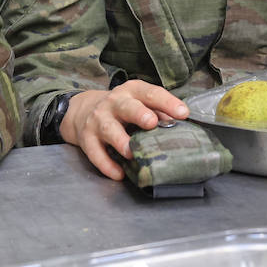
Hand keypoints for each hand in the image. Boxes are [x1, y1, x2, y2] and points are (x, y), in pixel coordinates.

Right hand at [62, 81, 189, 179]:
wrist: (84, 110)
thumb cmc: (122, 109)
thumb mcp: (139, 103)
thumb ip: (158, 112)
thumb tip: (180, 126)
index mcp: (132, 92)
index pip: (150, 93)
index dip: (167, 102)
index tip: (183, 113)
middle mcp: (114, 103)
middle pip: (126, 107)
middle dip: (139, 114)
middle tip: (151, 122)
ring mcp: (98, 120)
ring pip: (108, 129)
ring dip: (120, 140)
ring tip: (132, 152)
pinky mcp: (87, 138)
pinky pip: (95, 152)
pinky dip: (106, 164)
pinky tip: (119, 173)